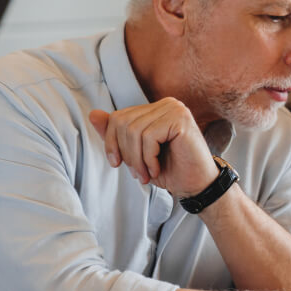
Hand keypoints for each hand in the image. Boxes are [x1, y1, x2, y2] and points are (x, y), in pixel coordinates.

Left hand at [89, 97, 216, 197]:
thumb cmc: (170, 170)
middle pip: (123, 122)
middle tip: (138, 173)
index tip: (118, 164)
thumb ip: (116, 134)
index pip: (118, 117)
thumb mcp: (136, 153)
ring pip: (134, 130)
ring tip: (147, 174)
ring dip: (137, 159)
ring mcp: (175, 109)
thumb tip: (93, 114)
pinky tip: (157, 168)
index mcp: (156, 108)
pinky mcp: (180, 119)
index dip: (112, 143)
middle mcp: (166, 104)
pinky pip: (149, 137)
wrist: (197, 186)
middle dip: (125, 153)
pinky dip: (148, 158)